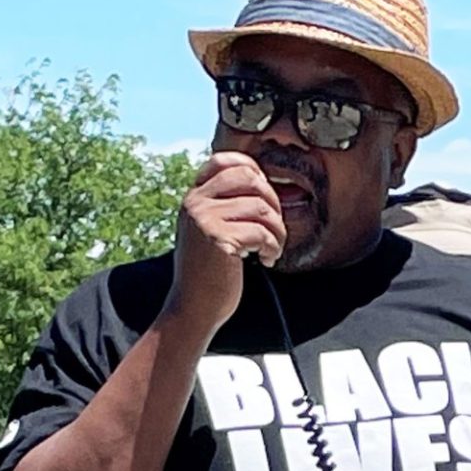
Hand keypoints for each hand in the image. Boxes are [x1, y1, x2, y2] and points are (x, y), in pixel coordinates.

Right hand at [165, 153, 286, 340]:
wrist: (192, 309)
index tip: (266, 195)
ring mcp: (204, 220)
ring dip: (277, 230)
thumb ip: (223, 207)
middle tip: (275, 227)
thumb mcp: (208, 231)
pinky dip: (272, 246)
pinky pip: (261, 232)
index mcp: (193, 197)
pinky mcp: (218, 240)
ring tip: (273, 249)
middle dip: (272, 201)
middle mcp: (195, 203)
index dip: (252, 170)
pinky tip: (266, 260)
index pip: (224, 161)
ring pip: (261, 207)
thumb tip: (262, 186)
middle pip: (249, 177)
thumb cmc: (207, 275)